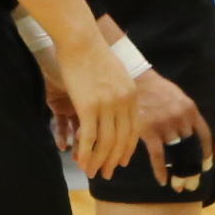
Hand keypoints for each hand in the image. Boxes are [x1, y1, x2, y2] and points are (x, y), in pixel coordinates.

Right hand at [58, 39, 139, 180]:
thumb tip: (117, 108)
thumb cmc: (93, 54)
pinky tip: (81, 162)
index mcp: (132, 95)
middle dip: (113, 160)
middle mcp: (123, 102)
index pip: (133, 130)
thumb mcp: (115, 74)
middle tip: (107, 175)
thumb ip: (119, 92)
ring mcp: (107, 105)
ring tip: (92, 173)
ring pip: (105, 142)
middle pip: (121, 140)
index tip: (121, 162)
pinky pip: (89, 137)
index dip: (127, 149)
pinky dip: (86, 152)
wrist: (80, 39)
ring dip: (98, 161)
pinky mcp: (89, 106)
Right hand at [135, 68, 208, 176]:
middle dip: (192, 167)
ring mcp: (166, 125)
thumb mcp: (178, 97)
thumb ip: (187, 114)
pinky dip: (160, 171)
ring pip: (175, 154)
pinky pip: (158, 156)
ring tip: (179, 186)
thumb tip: (192, 131)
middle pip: (190, 149)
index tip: (205, 166)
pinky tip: (163, 181)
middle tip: (192, 183)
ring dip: (178, 172)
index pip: (204, 136)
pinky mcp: (149, 131)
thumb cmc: (157, 90)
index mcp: (191, 110)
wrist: (136, 80)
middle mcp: (181, 119)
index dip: (205, 153)